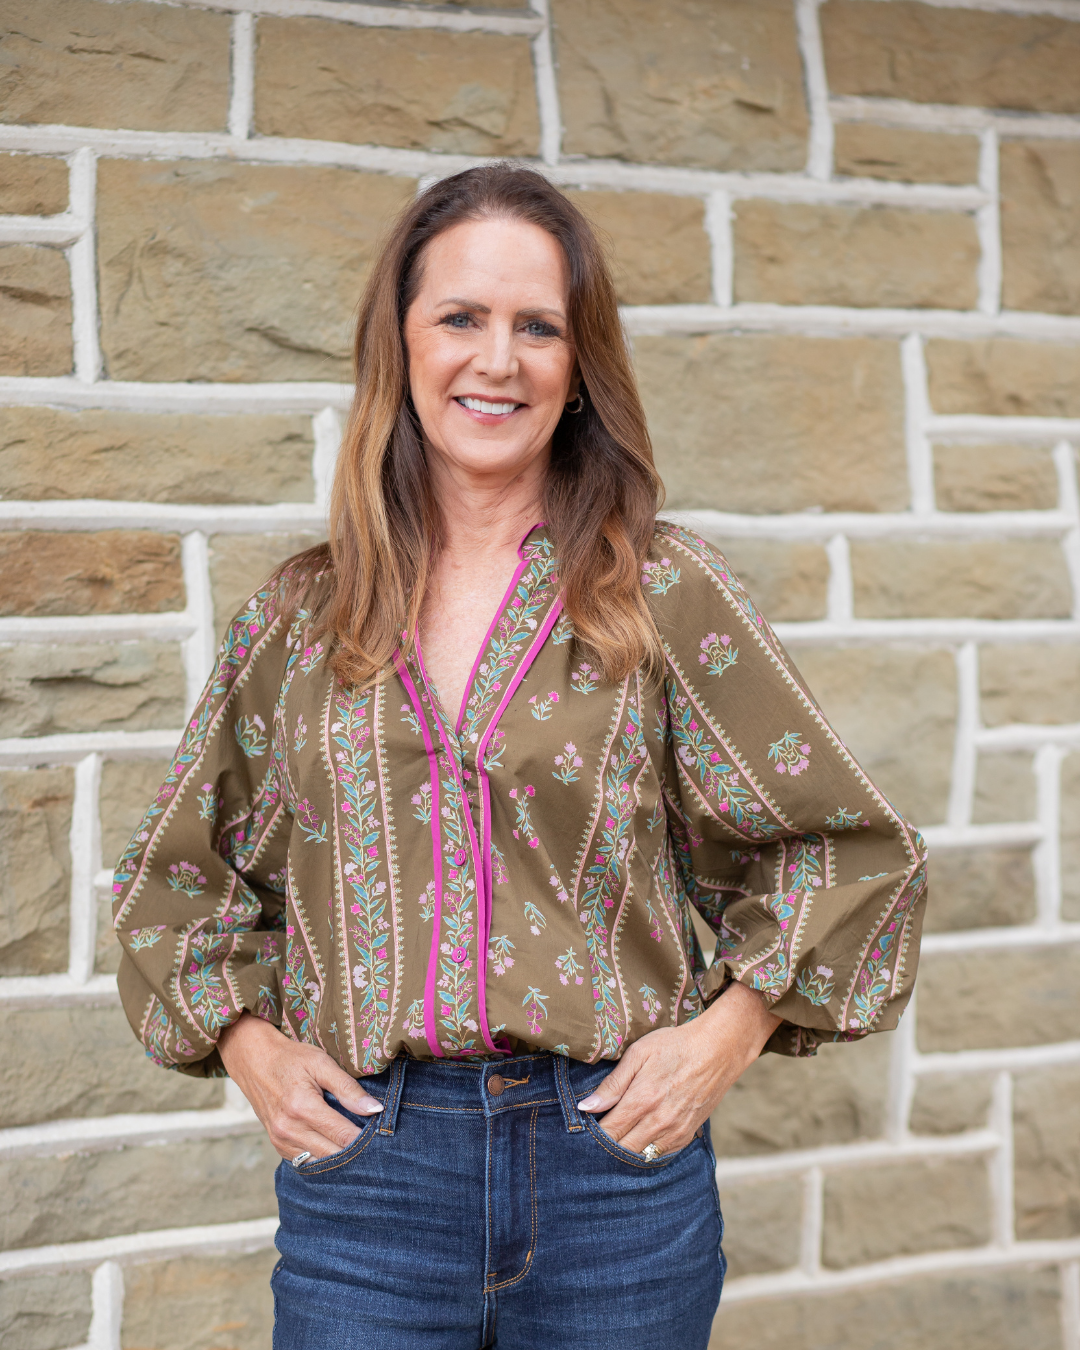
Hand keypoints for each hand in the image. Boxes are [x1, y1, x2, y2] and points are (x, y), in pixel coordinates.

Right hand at [218, 1013, 382, 1160]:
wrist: (254, 1061)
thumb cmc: (291, 1058)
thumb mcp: (321, 1063)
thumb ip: (348, 1088)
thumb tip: (375, 1109)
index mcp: (302, 1107)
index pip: (343, 1135)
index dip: (366, 1139)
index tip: (383, 1137)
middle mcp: (288, 1129)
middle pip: (333, 1155)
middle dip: (356, 1152)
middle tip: (376, 1146)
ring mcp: (280, 1141)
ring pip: (320, 1163)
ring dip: (340, 1159)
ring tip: (359, 1149)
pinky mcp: (278, 1146)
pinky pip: (306, 1162)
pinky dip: (323, 1158)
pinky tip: (336, 1147)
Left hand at [576, 982, 781, 1156]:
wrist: (718, 1050)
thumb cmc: (675, 1046)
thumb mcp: (638, 1054)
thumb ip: (612, 1084)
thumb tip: (586, 1107)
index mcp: (642, 1100)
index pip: (607, 1132)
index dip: (592, 1134)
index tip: (583, 1128)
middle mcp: (658, 1122)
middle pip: (621, 1149)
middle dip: (605, 1145)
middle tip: (595, 1136)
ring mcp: (674, 1131)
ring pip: (640, 1156)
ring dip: (624, 1151)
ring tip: (615, 1138)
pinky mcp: (686, 1135)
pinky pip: (659, 1155)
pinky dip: (645, 1152)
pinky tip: (637, 1140)